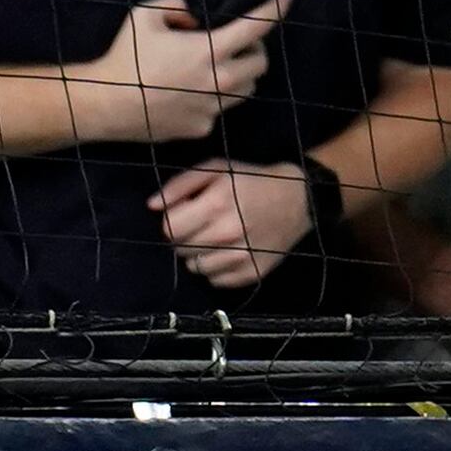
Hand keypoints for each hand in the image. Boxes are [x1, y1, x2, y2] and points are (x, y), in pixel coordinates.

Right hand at [73, 0, 276, 142]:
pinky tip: (193, 93)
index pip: (256, 28)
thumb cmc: (125, 57)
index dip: (274, 10)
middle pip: (261, 65)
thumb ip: (175, 6)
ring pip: (246, 90)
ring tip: (220, 69)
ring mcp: (212, 108)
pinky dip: (216, 98)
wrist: (107, 104)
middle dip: (256, 51)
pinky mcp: (202, 127)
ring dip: (241, 76)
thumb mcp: (144, 15)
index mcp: (208, 50)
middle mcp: (218, 80)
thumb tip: (192, 19)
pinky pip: (221, 110)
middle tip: (241, 45)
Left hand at [156, 157, 312, 287]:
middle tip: (202, 225)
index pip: (169, 229)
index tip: (185, 215)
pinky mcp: (251, 274)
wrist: (298, 200)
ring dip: (199, 255)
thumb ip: (180, 185)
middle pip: (180, 250)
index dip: (172, 222)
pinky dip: (216, 269)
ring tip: (216, 238)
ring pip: (195, 268)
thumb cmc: (251, 181)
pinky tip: (228, 252)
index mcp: (216, 204)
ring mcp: (240, 258)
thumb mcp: (216, 169)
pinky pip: (215, 281)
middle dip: (184, 238)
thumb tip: (152, 206)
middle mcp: (227, 234)